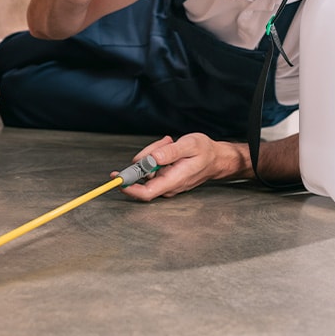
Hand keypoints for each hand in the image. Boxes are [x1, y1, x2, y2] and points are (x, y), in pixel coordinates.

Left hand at [112, 134, 249, 201]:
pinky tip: (170, 147)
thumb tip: (151, 158)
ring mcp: (166, 182)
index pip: (146, 192)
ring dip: (154, 152)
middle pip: (144, 175)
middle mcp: (168, 185)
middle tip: (165, 143)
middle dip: (147, 156)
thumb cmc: (205, 152)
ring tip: (171, 143)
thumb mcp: (189, 145)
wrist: (216, 158)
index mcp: (174, 180)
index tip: (118, 178)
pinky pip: (153, 165)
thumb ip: (169, 152)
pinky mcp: (165, 177)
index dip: (129, 188)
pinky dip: (157, 154)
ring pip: (148, 167)